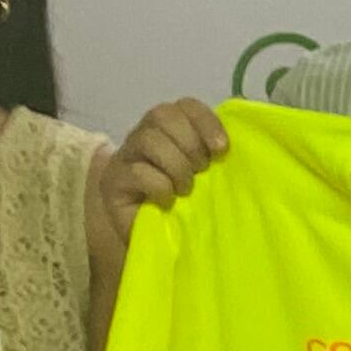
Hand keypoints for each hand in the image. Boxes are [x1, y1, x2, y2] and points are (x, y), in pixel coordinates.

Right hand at [96, 99, 226, 254]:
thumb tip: (238, 137)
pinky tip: (167, 200)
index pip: (185, 105)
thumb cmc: (189, 208)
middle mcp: (143, 136)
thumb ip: (217, 153)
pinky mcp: (111, 184)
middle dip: (190, 142)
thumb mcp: (210, 177)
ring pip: (148, 139)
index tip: (222, 149)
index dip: (205, 121)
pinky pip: (136, 172)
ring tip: (186, 189)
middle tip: (201, 171)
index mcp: (170, 130)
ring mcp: (124, 158)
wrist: (161, 245)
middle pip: (162, 114)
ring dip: (176, 166)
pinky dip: (159, 186)